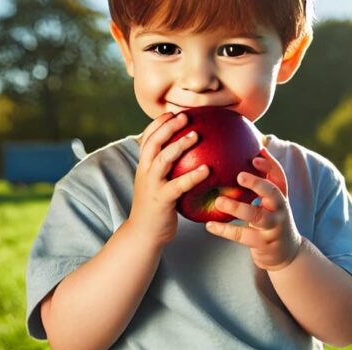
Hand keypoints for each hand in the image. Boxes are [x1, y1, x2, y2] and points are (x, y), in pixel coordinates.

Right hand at [128, 112, 209, 246]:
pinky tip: (208, 169)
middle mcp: (145, 172)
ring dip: (179, 145)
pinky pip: (179, 185)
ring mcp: (152, 185)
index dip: (158, 123)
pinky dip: (193, 175)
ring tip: (196, 135)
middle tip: (185, 116)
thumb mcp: (158, 185)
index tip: (172, 112)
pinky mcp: (162, 199)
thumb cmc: (157, 208)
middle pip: (153, 142)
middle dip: (168, 126)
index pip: (147, 138)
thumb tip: (193, 157)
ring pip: (163, 159)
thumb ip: (168, 171)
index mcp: (144, 167)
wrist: (144, 234)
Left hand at [205, 148, 301, 270]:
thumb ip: (262, 182)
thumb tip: (250, 150)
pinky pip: (242, 235)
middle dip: (257, 183)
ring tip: (219, 201)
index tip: (256, 154)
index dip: (269, 165)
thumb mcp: (272, 201)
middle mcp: (280, 209)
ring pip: (257, 215)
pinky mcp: (263, 243)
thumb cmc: (272, 220)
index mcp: (281, 196)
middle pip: (272, 193)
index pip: (279, 176)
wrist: (286, 253)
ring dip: (237, 207)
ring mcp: (273, 227)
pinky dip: (224, 230)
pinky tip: (209, 225)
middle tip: (239, 175)